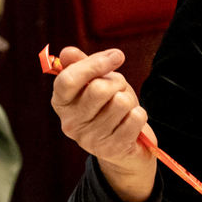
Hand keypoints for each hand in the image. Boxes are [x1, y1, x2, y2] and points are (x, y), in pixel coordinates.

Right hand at [50, 47, 156, 201]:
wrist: (125, 144)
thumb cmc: (109, 107)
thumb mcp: (96, 82)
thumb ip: (84, 65)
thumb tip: (67, 52)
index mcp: (62, 103)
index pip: (68, 80)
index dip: (93, 64)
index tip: (117, 56)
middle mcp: (71, 124)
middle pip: (99, 88)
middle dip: (117, 82)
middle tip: (118, 90)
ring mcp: (91, 139)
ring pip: (121, 102)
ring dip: (129, 100)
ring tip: (123, 109)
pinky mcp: (113, 149)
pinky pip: (136, 117)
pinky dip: (139, 115)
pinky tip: (131, 123)